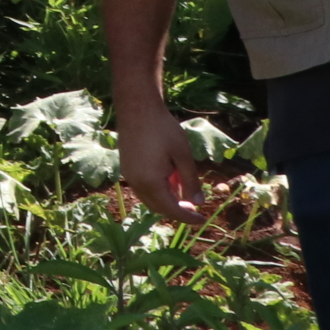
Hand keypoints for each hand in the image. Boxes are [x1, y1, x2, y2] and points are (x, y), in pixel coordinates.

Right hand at [115, 99, 213, 223]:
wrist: (137, 109)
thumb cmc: (163, 129)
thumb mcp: (183, 155)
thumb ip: (191, 181)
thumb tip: (199, 203)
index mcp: (151, 183)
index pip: (171, 209)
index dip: (188, 217)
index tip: (202, 221)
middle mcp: (136, 184)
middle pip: (159, 208)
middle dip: (177, 210)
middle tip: (195, 208)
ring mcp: (129, 176)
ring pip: (150, 199)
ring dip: (167, 200)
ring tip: (183, 190)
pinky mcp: (127, 168)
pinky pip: (144, 189)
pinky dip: (158, 190)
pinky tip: (169, 178)